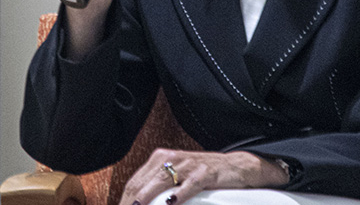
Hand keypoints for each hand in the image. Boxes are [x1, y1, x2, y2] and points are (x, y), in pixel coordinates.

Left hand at [119, 149, 288, 204]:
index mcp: (160, 159)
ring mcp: (188, 164)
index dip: (124, 200)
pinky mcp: (204, 172)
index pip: (134, 183)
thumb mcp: (177, 177)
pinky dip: (177, 197)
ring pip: (160, 182)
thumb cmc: (203, 175)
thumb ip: (157, 188)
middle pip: (142, 184)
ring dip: (146, 201)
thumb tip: (138, 203)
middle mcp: (171, 158)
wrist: (235, 166)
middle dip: (133, 203)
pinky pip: (188, 185)